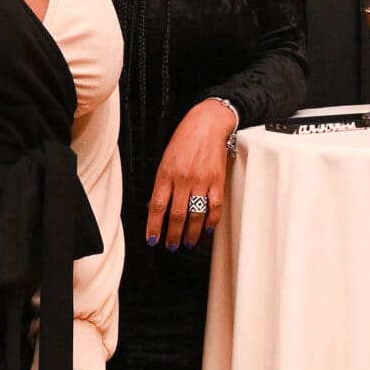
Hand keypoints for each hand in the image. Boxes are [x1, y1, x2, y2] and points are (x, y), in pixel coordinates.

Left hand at [147, 101, 236, 249]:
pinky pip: (215, 207)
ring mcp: (201, 181)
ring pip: (196, 215)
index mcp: (166, 174)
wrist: (208, 124)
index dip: (154, 226)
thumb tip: (156, 207)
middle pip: (177, 215)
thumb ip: (162, 184)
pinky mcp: (217, 180)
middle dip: (173, 235)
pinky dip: (211, 222)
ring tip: (188, 243)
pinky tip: (207, 230)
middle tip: (171, 246)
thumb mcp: (166, 160)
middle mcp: (183, 179)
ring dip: (191, 233)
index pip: (157, 206)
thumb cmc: (185, 140)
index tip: (152, 239)